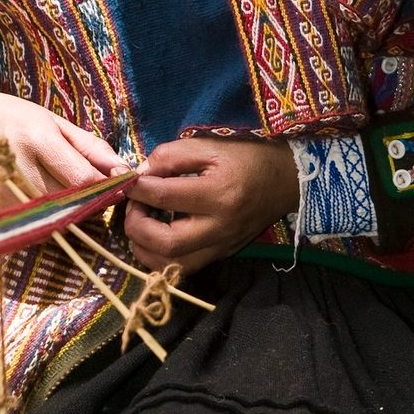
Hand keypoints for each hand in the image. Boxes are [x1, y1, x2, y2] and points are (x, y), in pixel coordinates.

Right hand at [0, 82, 122, 215]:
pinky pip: (31, 227)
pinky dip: (46, 222)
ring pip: (53, 222)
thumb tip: (123, 171)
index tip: (116, 185)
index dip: (106, 188)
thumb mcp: (54, 122)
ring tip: (70, 198)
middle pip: (70, 205)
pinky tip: (45, 204)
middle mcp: (19, 169)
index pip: (83, 180)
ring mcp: (2, 194)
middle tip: (95, 195)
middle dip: (91, 204)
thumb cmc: (14, 118)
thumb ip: (91, 147)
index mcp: (38, 140)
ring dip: (70, 216)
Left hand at [125, 136, 298, 274]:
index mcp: (218, 193)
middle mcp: (220, 227)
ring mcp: (221, 246)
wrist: (285, 181)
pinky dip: (160, 257)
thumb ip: (171, 156)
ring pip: (171, 265)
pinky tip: (155, 237)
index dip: (136, 189)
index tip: (128, 180)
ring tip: (140, 224)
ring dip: (144, 248)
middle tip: (132, 207)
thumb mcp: (210, 146)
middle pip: (165, 243)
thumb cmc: (246, 158)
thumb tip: (140, 175)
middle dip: (136, 226)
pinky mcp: (221, 255)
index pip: (163, 197)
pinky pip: (183, 267)